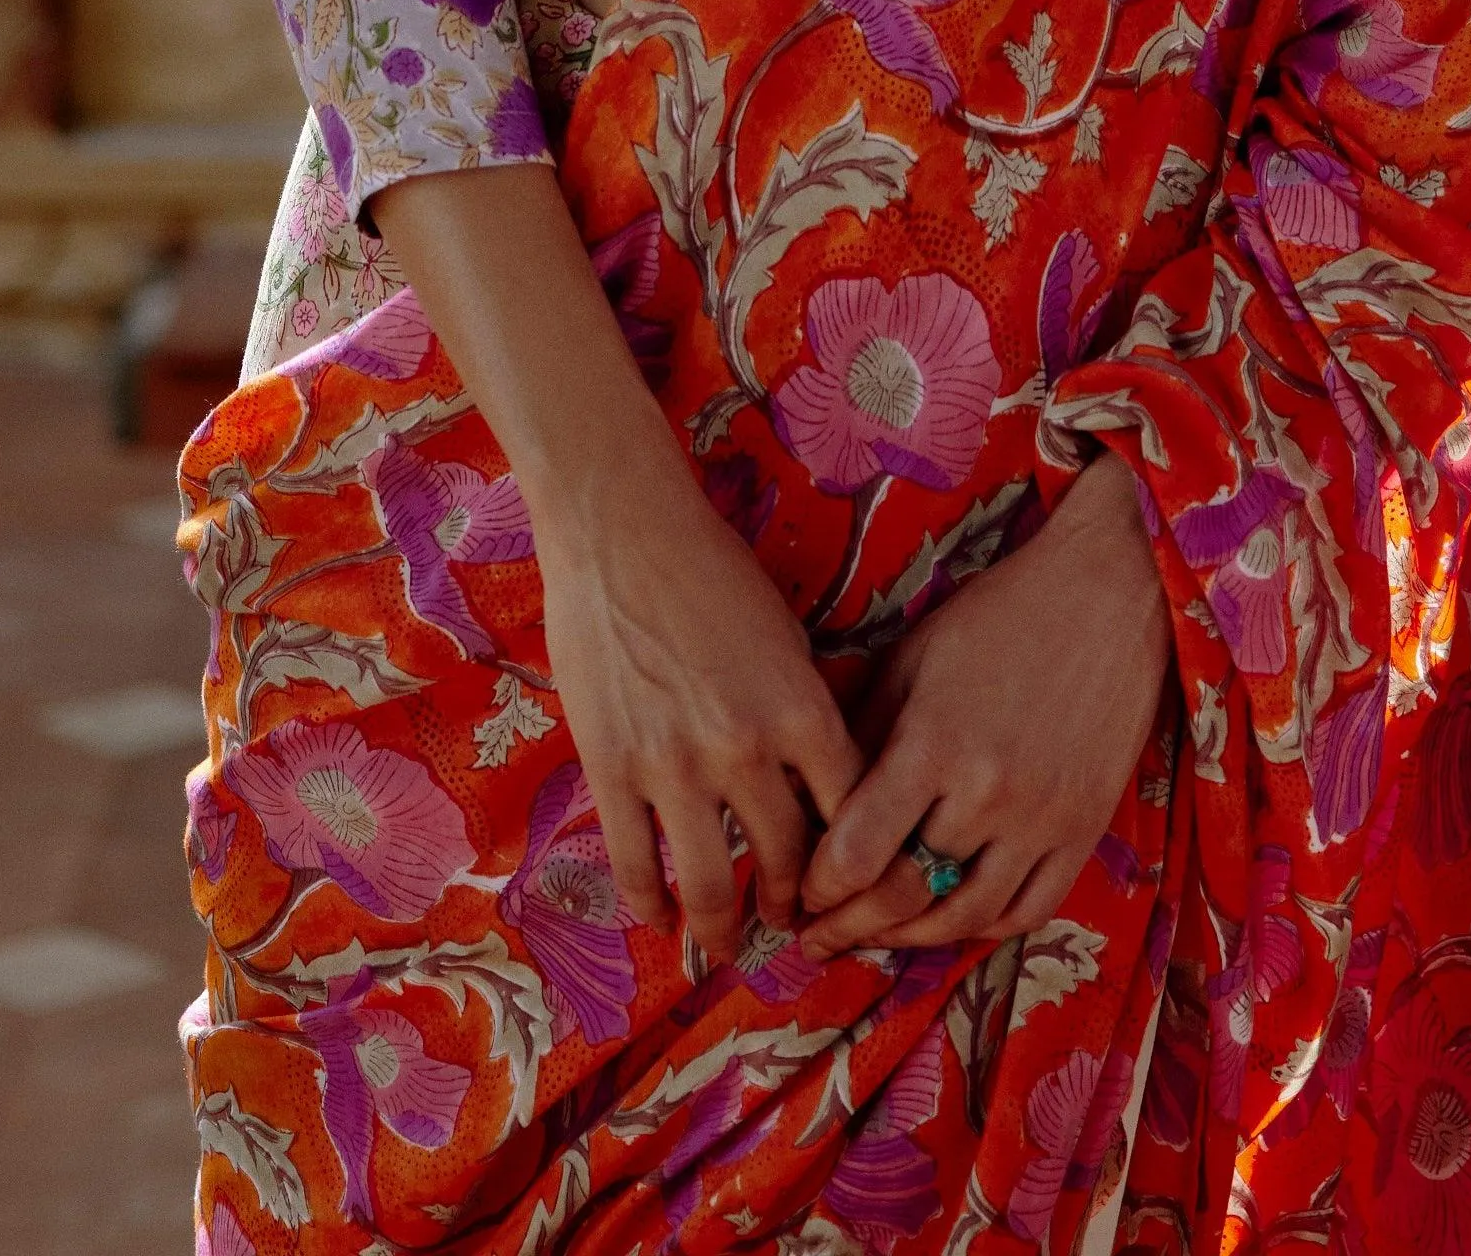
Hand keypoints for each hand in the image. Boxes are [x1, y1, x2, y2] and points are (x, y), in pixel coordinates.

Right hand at [369, 161, 858, 955]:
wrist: (622, 527)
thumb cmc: (713, 569)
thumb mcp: (787, 638)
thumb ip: (805, 714)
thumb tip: (827, 787)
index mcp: (802, 712)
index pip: (851, 820)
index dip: (857, 869)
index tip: (855, 891)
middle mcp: (746, 749)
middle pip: (788, 863)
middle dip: (796, 908)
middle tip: (793, 926)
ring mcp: (674, 766)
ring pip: (711, 884)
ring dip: (724, 927)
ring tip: (728, 942)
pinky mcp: (613, 768)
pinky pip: (635, 863)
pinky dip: (651, 902)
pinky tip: (659, 916)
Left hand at [797, 454, 1169, 957]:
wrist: (1106, 597)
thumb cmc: (997, 617)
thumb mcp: (911, 656)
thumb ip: (863, 730)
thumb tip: (817, 798)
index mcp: (932, 743)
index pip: (858, 851)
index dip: (821, 886)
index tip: (803, 892)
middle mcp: (987, 793)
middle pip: (906, 894)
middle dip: (851, 927)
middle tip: (820, 936)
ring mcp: (1041, 820)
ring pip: (965, 918)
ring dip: (912, 940)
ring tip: (877, 937)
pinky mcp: (1083, 831)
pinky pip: (1028, 911)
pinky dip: (983, 930)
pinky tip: (950, 921)